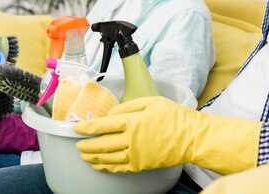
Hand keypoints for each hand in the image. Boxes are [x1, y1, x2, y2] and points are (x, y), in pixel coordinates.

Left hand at [74, 96, 261, 173]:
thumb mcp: (152, 101)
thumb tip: (111, 113)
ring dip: (93, 156)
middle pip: (102, 143)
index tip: (76, 127)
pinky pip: (119, 168)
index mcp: (133, 121)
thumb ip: (129, 105)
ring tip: (84, 154)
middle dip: (86, 144)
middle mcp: (131, 140)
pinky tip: (99, 164)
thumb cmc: (175, 116)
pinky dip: (106, 166)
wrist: (192, 138)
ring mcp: (136, 154)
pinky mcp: (142, 165)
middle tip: (77, 144)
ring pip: (108, 157)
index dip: (87, 127)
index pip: (103, 125)